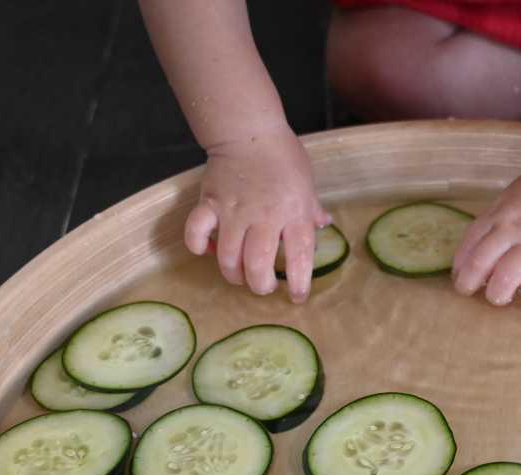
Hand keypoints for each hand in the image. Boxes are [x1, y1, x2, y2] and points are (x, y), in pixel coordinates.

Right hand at [185, 127, 330, 302]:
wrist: (249, 130)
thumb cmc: (283, 157)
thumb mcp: (307, 184)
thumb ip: (312, 209)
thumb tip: (324, 225)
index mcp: (294, 213)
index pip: (300, 257)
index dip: (300, 283)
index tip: (298, 296)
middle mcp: (265, 216)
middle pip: (257, 265)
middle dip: (260, 285)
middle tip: (262, 286)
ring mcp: (234, 210)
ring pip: (228, 257)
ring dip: (232, 274)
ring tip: (238, 275)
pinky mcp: (210, 203)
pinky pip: (196, 232)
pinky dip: (197, 246)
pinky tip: (206, 250)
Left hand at [452, 163, 520, 309]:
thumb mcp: (513, 196)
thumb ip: (498, 220)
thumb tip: (486, 250)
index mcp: (499, 214)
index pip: (469, 244)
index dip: (461, 266)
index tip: (461, 278)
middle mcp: (513, 230)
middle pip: (481, 264)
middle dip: (470, 284)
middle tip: (473, 293)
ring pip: (506, 278)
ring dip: (499, 295)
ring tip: (502, 298)